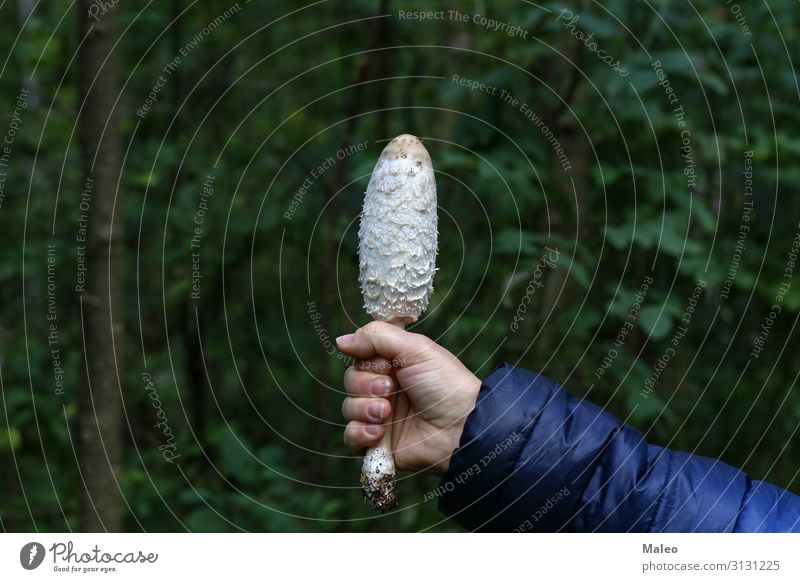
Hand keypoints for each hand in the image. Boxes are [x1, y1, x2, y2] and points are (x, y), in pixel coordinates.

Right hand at [337, 321, 480, 473]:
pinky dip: (359, 433)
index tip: (385, 367)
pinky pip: (351, 437)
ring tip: (387, 414)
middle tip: (389, 390)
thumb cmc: (445, 384)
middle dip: (365, 386)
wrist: (461, 428)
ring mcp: (381, 417)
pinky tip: (378, 433)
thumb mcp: (416, 348)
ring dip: (363, 409)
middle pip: (350, 382)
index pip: (360, 358)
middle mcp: (386, 389)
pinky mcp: (379, 443)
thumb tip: (342, 340)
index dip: (366, 363)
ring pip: (348, 408)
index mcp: (394, 365)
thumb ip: (377, 336)